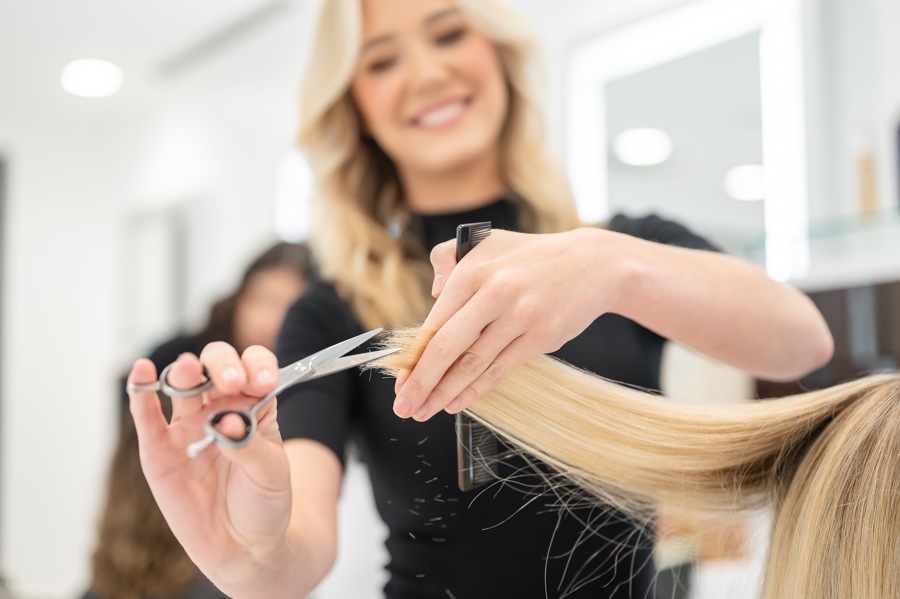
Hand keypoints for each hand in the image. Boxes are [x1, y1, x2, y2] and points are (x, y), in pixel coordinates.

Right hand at [128, 342, 292, 589]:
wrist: (242, 547)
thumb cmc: (264, 502)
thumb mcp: (271, 472)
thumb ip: (250, 445)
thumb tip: (224, 423)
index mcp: (254, 405)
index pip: (255, 368)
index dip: (257, 365)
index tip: (261, 381)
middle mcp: (220, 407)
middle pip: (216, 367)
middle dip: (221, 365)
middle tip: (230, 382)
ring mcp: (188, 425)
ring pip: (183, 385)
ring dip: (185, 372)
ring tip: (189, 371)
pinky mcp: (159, 449)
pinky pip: (147, 416)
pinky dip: (141, 391)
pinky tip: (141, 371)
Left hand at [393, 228, 627, 419]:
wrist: (592, 263)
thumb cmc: (532, 257)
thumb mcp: (487, 242)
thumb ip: (448, 259)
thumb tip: (433, 293)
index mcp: (474, 270)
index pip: (435, 321)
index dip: (413, 356)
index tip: (399, 381)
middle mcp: (495, 293)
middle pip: (448, 347)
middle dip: (421, 382)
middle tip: (404, 406)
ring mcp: (520, 317)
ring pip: (473, 363)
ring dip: (445, 393)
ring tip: (425, 411)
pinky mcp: (542, 337)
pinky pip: (500, 369)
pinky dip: (476, 390)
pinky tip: (457, 402)